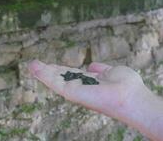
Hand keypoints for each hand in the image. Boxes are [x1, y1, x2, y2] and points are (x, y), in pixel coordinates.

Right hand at [28, 60, 150, 118]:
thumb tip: (92, 65)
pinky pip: (55, 83)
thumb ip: (102, 69)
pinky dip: (44, 75)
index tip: (49, 64)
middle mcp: (82, 88)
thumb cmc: (127, 86)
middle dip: (47, 71)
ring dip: (42, 73)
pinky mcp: (72, 93)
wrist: (131, 97)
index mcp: (90, 83)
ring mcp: (76, 91)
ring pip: (55, 81)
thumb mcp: (113, 72)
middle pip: (61, 78)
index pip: (71, 75)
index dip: (60, 69)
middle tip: (34, 64)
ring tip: (31, 65)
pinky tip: (36, 68)